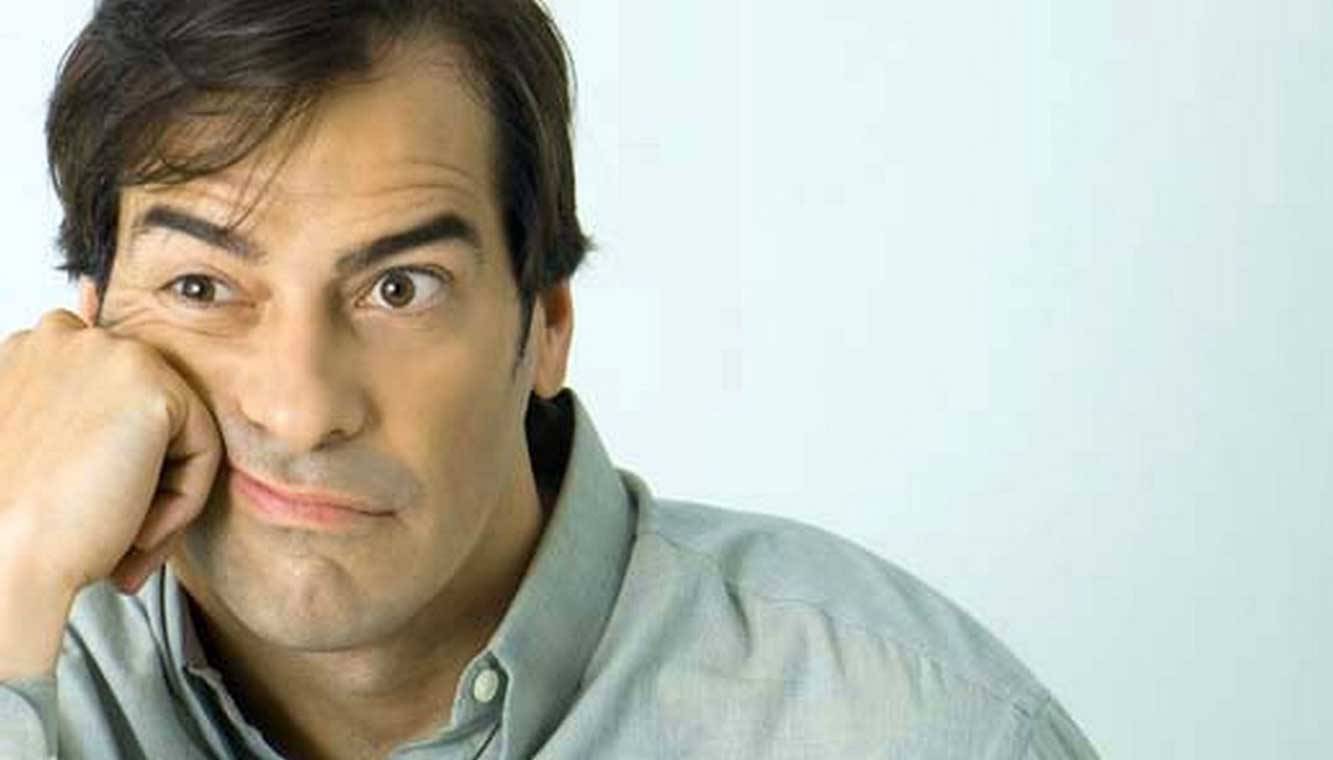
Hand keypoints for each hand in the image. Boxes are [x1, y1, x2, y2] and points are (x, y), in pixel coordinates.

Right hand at [0, 309, 220, 597]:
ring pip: (180, 430)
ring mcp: (109, 354)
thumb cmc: (15, 529)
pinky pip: (204, 449)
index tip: (90, 504)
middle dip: (145, 475)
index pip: (112, 391)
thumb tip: (128, 433)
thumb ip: (83, 422)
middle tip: (117, 534)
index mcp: (27, 353)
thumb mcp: (45, 453)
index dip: (114, 452)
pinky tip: (137, 531)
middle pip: (149, 409)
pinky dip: (183, 502)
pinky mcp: (152, 388)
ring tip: (124, 540)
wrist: (4, 566)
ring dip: (163, 493)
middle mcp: (63, 338)